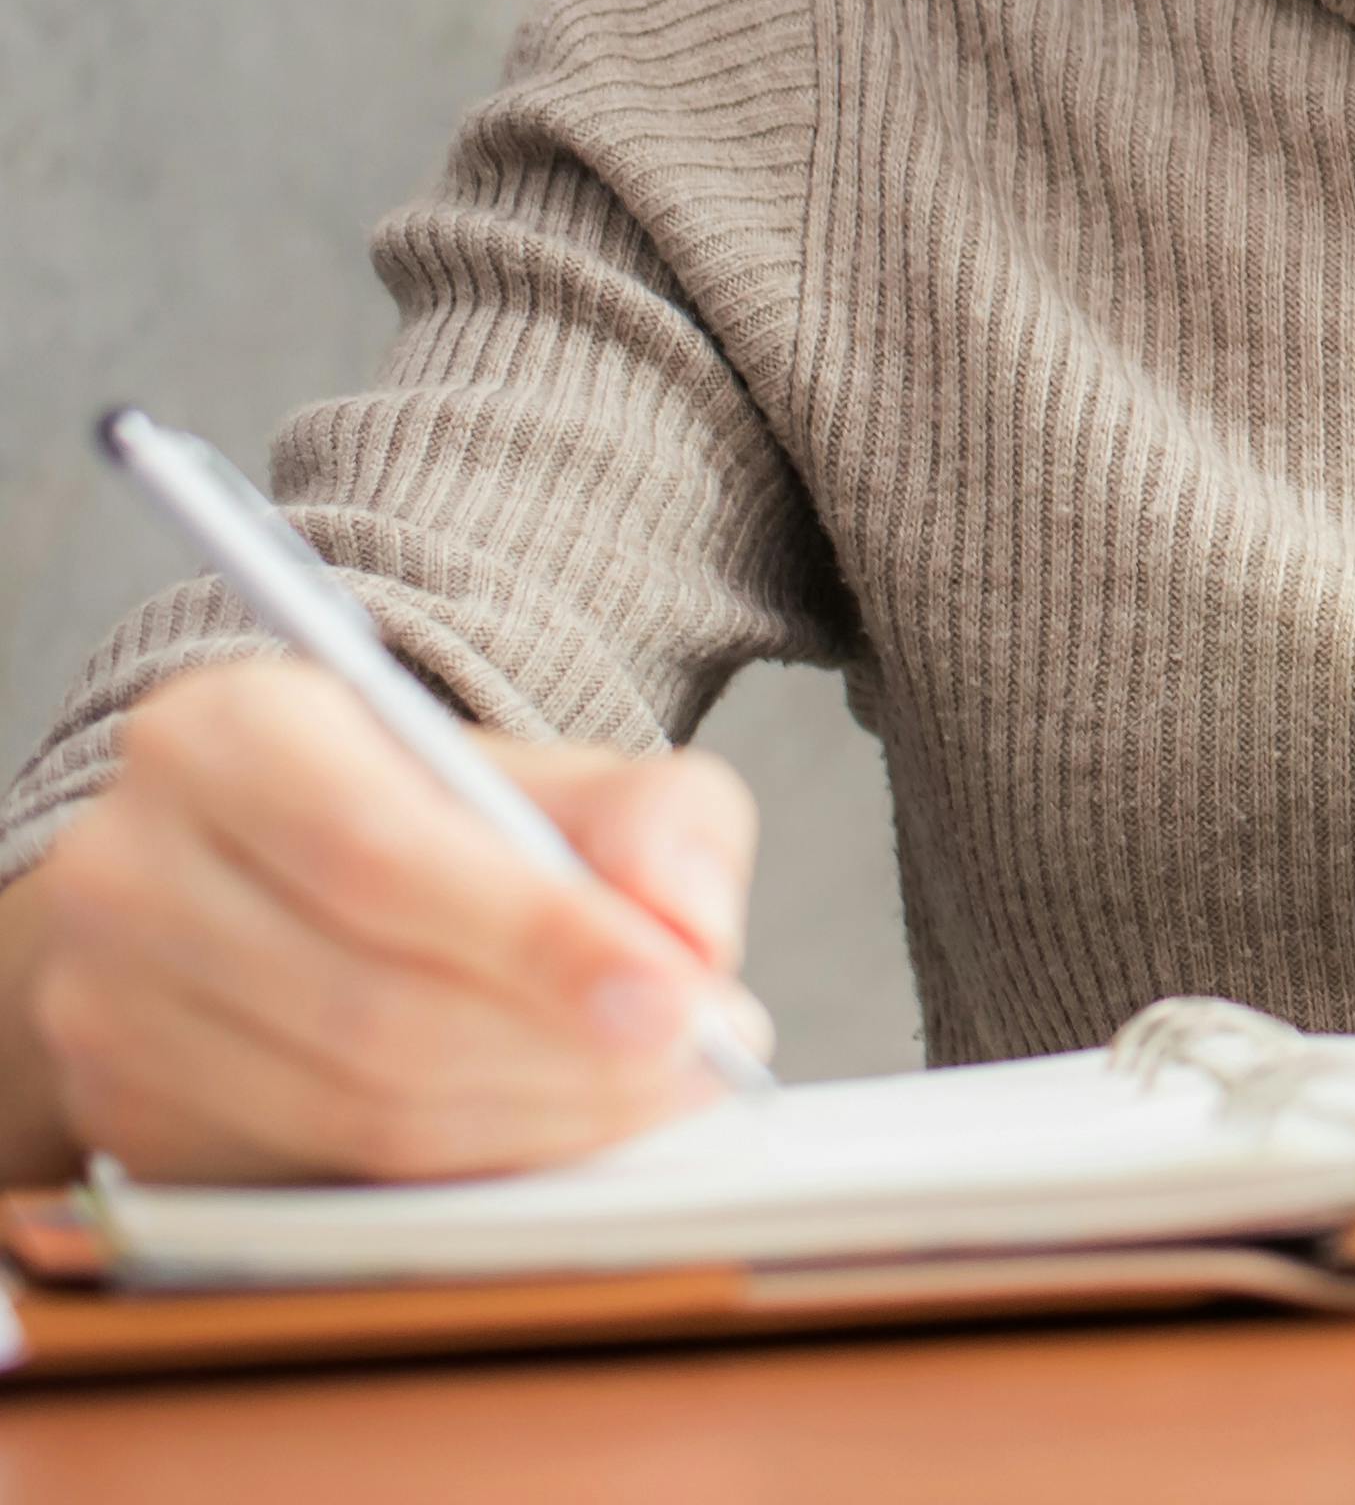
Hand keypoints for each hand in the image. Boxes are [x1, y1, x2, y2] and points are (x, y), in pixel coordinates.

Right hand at [0, 656, 771, 1183]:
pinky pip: (320, 1173)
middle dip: (562, 1052)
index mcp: (225, 736)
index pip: (382, 857)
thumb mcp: (553, 775)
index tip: (680, 1000)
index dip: (540, 942)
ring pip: (350, 1107)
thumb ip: (653, 819)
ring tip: (649, 1091)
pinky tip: (553, 1128)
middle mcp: (129, 868)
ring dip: (530, 1121)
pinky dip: (464, 1167)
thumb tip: (686, 923)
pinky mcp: (125, 1116)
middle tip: (696, 1057)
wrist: (278, 875)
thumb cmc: (429, 820)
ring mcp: (104, 1006)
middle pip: (370, 1004)